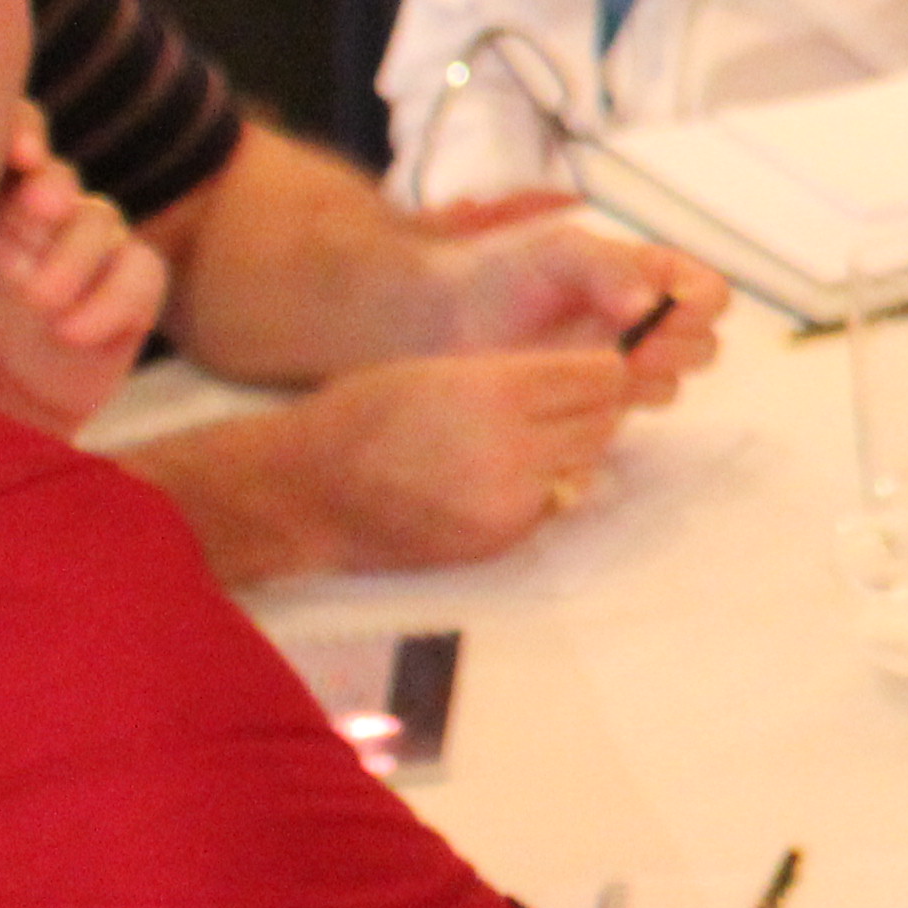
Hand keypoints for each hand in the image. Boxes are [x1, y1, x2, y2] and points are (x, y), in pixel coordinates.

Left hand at [0, 114, 171, 434]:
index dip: (11, 129)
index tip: (8, 153)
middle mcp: (8, 247)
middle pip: (52, 177)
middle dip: (51, 181)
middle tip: (36, 209)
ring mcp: (65, 282)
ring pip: (102, 219)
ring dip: (81, 248)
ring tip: (44, 304)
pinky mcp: (112, 326)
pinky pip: (142, 275)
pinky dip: (121, 294)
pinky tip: (77, 334)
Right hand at [280, 352, 650, 569]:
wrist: (304, 492)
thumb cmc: (364, 414)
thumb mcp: (444, 369)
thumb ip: (518, 375)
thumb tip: (587, 378)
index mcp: (498, 391)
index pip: (601, 375)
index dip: (601, 368)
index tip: (591, 368)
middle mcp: (514, 448)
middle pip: (602, 421)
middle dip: (591, 408)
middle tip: (564, 403)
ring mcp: (510, 502)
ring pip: (584, 465)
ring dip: (571, 449)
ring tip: (530, 437)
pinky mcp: (500, 540)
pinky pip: (551, 504)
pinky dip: (542, 488)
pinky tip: (502, 475)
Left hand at [415, 215, 726, 402]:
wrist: (444, 321)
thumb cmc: (503, 273)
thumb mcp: (559, 252)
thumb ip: (609, 269)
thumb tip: (650, 306)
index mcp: (651, 279)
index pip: (711, 295)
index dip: (701, 307)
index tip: (670, 313)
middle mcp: (648, 327)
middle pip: (703, 348)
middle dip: (678, 350)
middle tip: (637, 351)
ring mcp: (622, 372)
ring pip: (669, 388)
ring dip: (646, 383)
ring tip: (604, 374)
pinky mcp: (592, 410)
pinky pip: (623, 423)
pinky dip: (610, 416)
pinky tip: (579, 401)